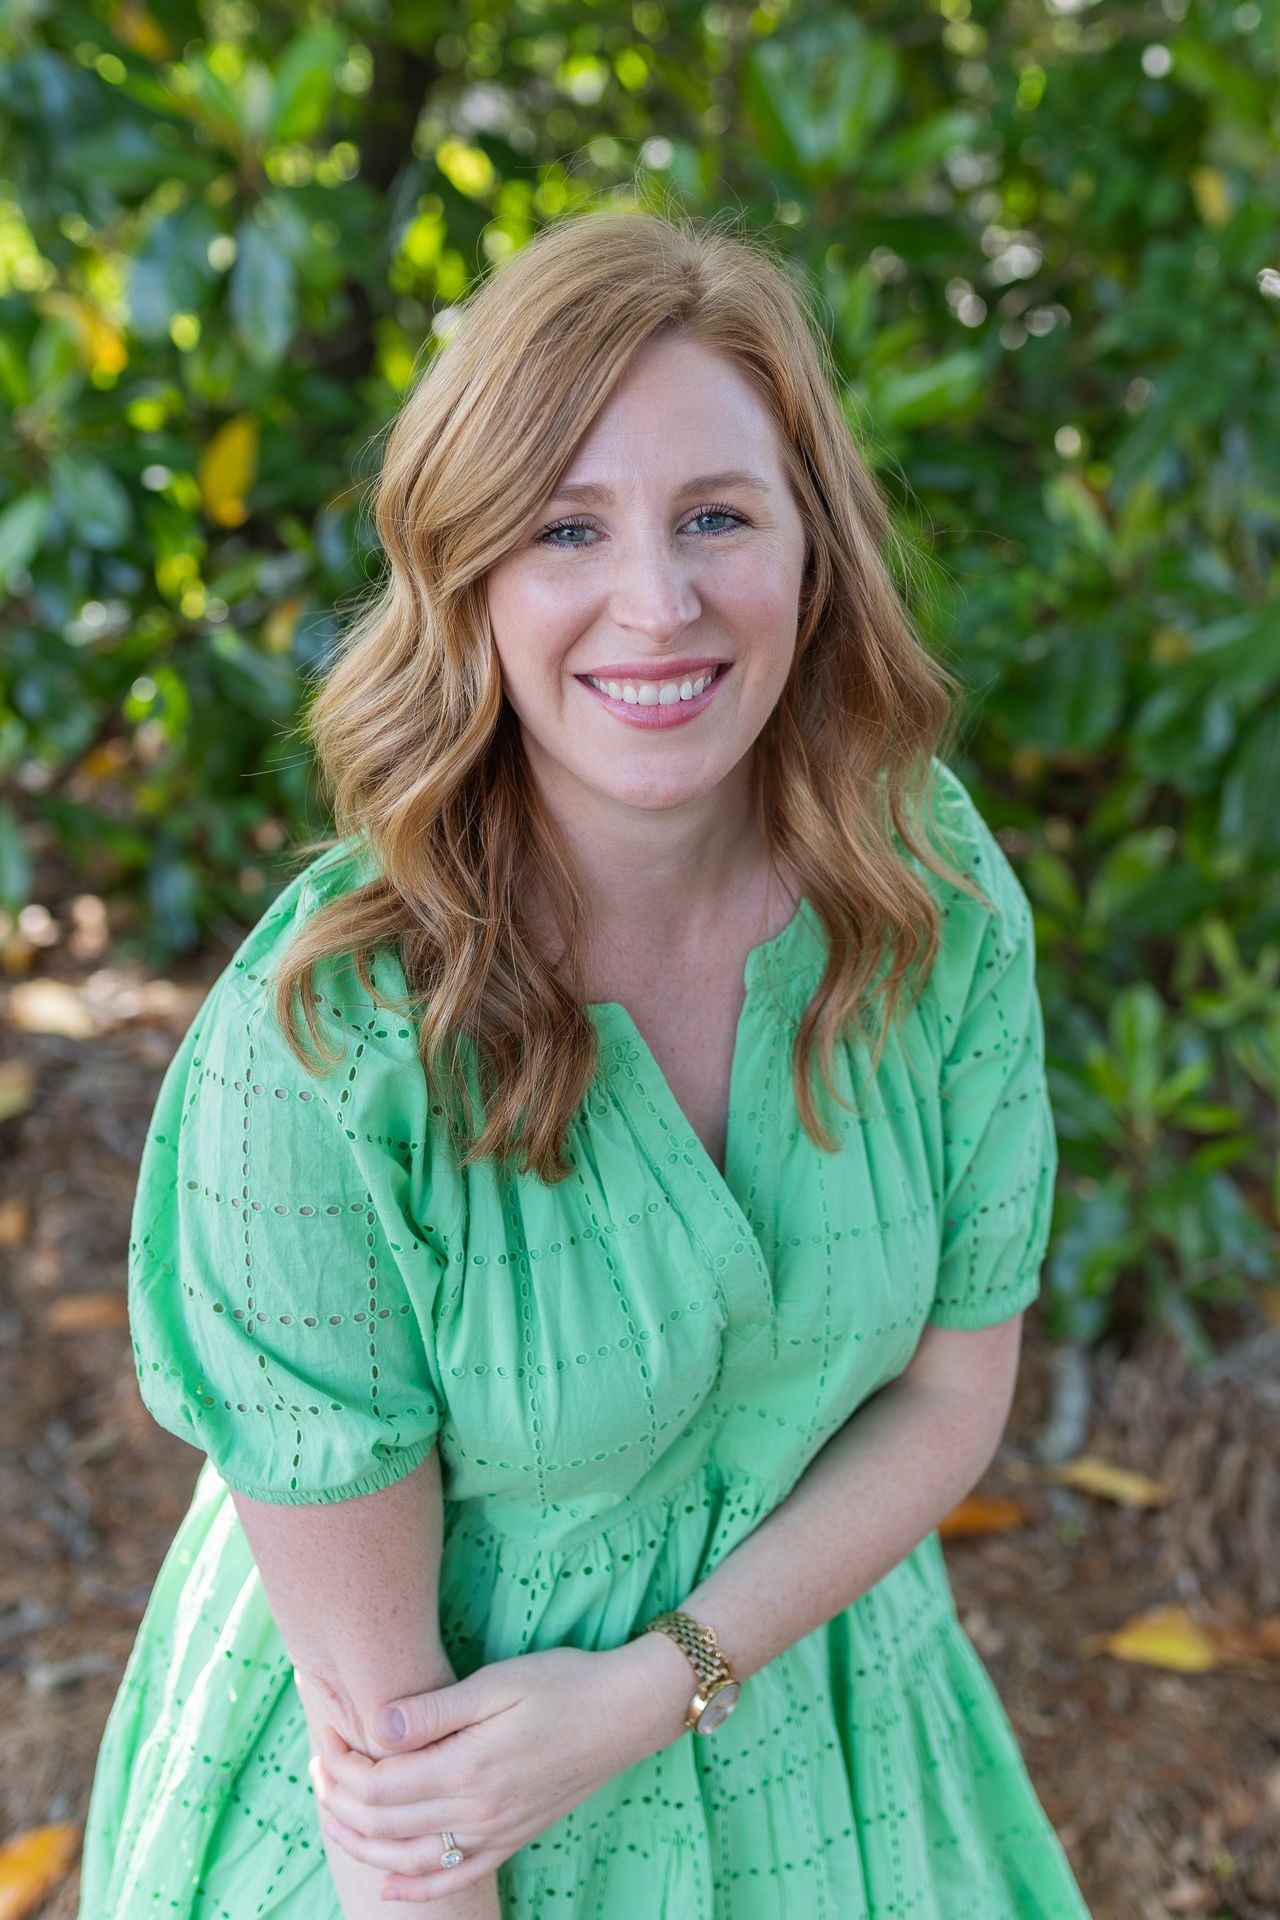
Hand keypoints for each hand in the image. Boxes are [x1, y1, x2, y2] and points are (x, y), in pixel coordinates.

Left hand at [308, 1637, 688, 1904]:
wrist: (625, 1712)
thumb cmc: (562, 1683)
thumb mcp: (497, 1682)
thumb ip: (434, 1710)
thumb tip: (375, 1727)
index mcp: (467, 1768)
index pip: (379, 1784)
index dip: (341, 1766)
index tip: (324, 1735)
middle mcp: (477, 1812)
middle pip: (384, 1823)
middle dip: (339, 1799)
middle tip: (317, 1766)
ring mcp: (495, 1833)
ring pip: (409, 1860)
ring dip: (361, 1844)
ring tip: (331, 1814)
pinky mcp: (511, 1839)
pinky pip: (455, 1879)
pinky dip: (414, 1891)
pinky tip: (388, 1887)